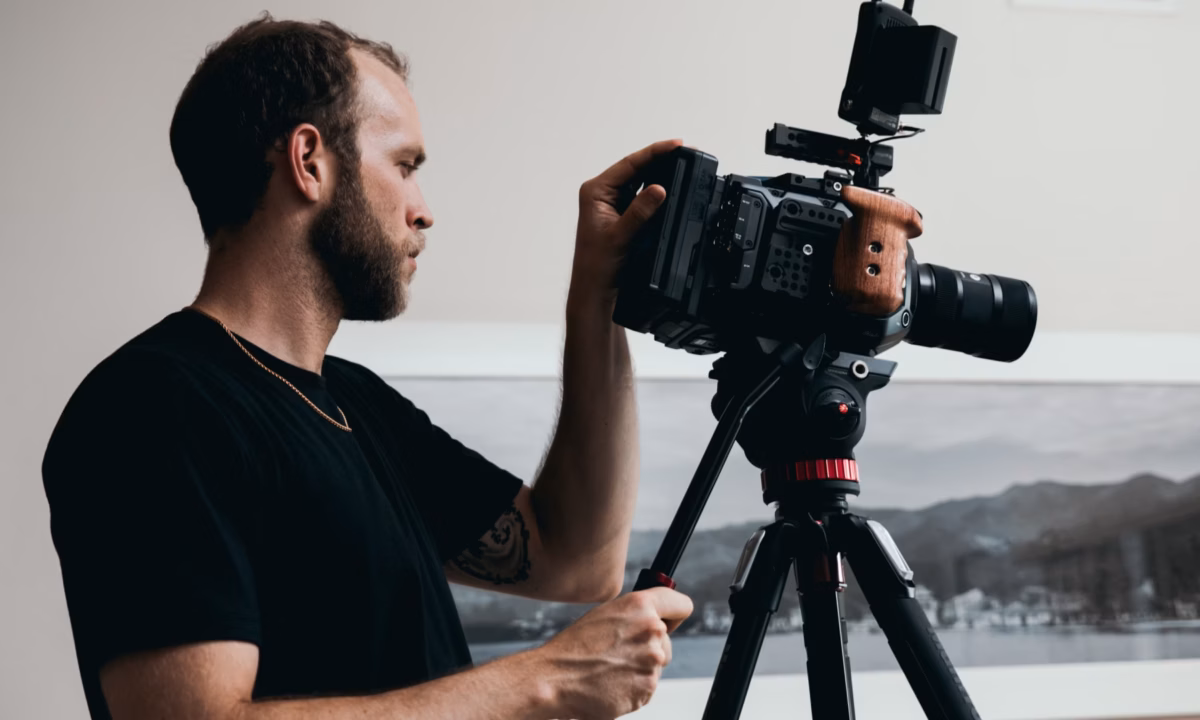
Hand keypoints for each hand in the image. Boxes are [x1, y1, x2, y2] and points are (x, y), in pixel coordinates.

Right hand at [528, 587, 693, 719]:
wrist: (555, 679)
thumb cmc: (574, 647)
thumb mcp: (606, 613)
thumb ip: (636, 613)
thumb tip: (655, 619)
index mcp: (640, 606)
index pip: (682, 605)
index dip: (675, 614)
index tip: (670, 620)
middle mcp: (651, 630)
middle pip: (667, 639)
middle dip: (649, 645)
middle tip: (619, 651)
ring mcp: (651, 661)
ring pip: (656, 663)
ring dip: (639, 667)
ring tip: (610, 667)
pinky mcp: (648, 687)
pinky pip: (647, 685)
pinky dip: (633, 686)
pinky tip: (611, 681)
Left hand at [569, 139, 683, 308]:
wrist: (595, 291)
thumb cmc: (596, 266)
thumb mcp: (620, 236)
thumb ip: (640, 212)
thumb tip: (659, 189)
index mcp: (595, 191)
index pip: (630, 164)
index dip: (655, 152)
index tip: (676, 144)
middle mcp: (603, 194)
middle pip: (637, 168)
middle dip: (661, 159)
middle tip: (686, 150)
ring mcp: (613, 204)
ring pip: (641, 181)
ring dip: (661, 174)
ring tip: (683, 163)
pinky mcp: (623, 215)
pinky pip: (643, 197)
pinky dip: (658, 192)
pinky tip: (673, 187)